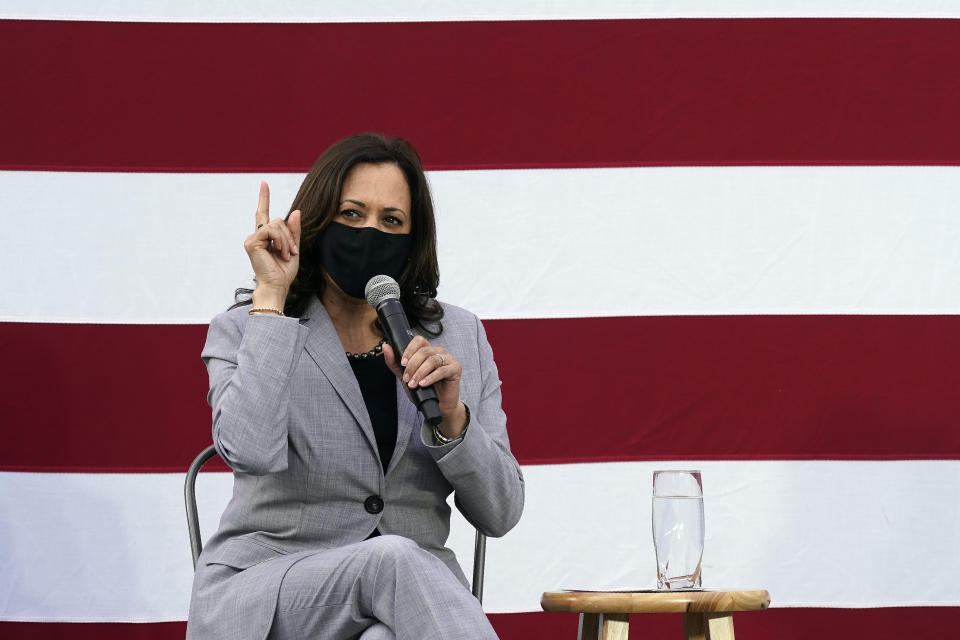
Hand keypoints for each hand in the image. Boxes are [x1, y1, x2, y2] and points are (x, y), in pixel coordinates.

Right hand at [243, 181, 301, 307]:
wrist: (278, 285)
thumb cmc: (284, 271)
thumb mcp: (293, 247)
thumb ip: (294, 230)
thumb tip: (296, 211)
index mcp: (265, 236)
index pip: (264, 213)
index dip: (264, 198)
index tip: (264, 183)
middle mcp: (256, 235)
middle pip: (278, 220)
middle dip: (290, 235)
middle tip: (292, 252)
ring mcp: (252, 238)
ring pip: (276, 224)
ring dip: (287, 240)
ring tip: (286, 254)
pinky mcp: (252, 242)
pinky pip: (271, 230)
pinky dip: (281, 240)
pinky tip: (280, 252)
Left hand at [383, 337, 466, 438]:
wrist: (437, 406)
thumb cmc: (423, 390)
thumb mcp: (405, 376)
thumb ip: (395, 363)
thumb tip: (386, 347)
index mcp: (428, 350)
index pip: (419, 340)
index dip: (409, 350)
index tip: (403, 363)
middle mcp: (439, 352)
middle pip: (424, 351)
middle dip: (412, 366)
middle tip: (406, 378)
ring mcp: (448, 359)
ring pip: (432, 360)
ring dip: (420, 373)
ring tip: (414, 384)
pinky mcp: (456, 369)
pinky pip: (442, 370)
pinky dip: (431, 378)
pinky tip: (423, 384)